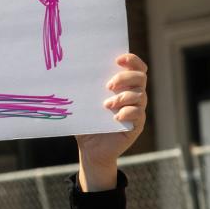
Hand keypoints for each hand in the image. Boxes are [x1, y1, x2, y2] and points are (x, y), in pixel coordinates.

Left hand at [75, 53, 147, 190]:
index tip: (118, 59)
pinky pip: (139, 114)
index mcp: (122, 86)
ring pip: (140, 95)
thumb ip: (82, 89)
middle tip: (108, 85)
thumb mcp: (83, 104)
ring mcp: (137, 110)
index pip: (135, 67)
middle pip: (140, 78)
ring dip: (123, 97)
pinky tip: (115, 116)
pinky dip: (128, 113)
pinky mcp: (137, 125)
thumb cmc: (86, 122)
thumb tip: (69, 73)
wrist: (91, 149)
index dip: (131, 60)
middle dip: (125, 77)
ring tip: (106, 105)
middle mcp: (133, 95)